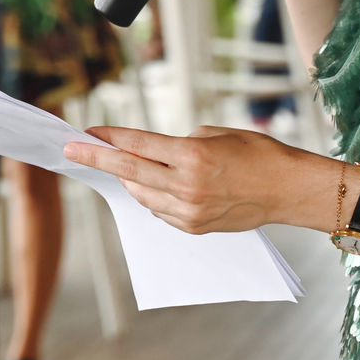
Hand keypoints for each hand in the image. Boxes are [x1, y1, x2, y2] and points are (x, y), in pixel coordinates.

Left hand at [63, 125, 313, 234]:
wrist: (287, 189)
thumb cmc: (257, 153)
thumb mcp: (215, 134)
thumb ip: (179, 144)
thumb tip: (152, 154)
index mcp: (192, 155)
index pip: (138, 146)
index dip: (110, 138)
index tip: (87, 132)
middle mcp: (187, 185)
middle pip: (130, 172)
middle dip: (98, 160)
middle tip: (72, 151)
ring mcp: (190, 211)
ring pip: (142, 194)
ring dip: (130, 179)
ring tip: (124, 166)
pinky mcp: (195, 227)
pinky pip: (161, 211)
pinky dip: (153, 196)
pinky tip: (156, 186)